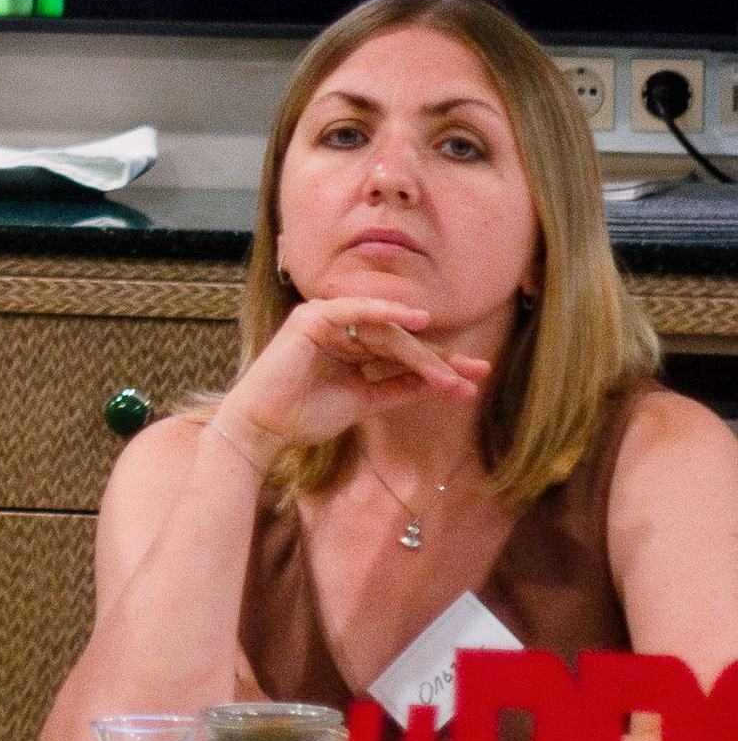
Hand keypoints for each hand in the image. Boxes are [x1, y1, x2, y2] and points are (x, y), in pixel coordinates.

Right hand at [220, 294, 494, 468]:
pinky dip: (387, 313)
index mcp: (350, 346)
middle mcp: (341, 328)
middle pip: (400, 341)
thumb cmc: (304, 416)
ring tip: (450, 375)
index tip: (473, 380)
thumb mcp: (364, 402)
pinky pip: (358, 311)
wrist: (263, 428)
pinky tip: (417, 321)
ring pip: (385, 332)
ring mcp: (327, 320)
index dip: (437, 365)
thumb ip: (400, 389)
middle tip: (475, 373)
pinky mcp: (315, 317)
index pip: (402, 353)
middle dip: (438, 359)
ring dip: (419, 352)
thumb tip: (445, 386)